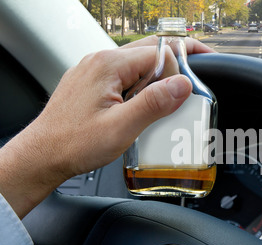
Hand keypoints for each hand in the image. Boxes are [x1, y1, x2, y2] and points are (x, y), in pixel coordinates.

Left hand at [0, 36, 214, 218]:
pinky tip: (146, 105)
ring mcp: (95, 72)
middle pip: (149, 51)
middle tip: (198, 70)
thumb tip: (182, 84)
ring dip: (158, 76)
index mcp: (108, 66)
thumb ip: (153, 104)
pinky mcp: (93, 84)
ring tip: (172, 97)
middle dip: (176, 61)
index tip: (196, 79)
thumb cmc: (74, 144)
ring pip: (137, 64)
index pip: (158, 53)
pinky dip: (142, 85)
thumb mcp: (121, 128)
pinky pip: (125, 76)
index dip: (181, 66)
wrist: (43, 156)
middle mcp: (100, 62)